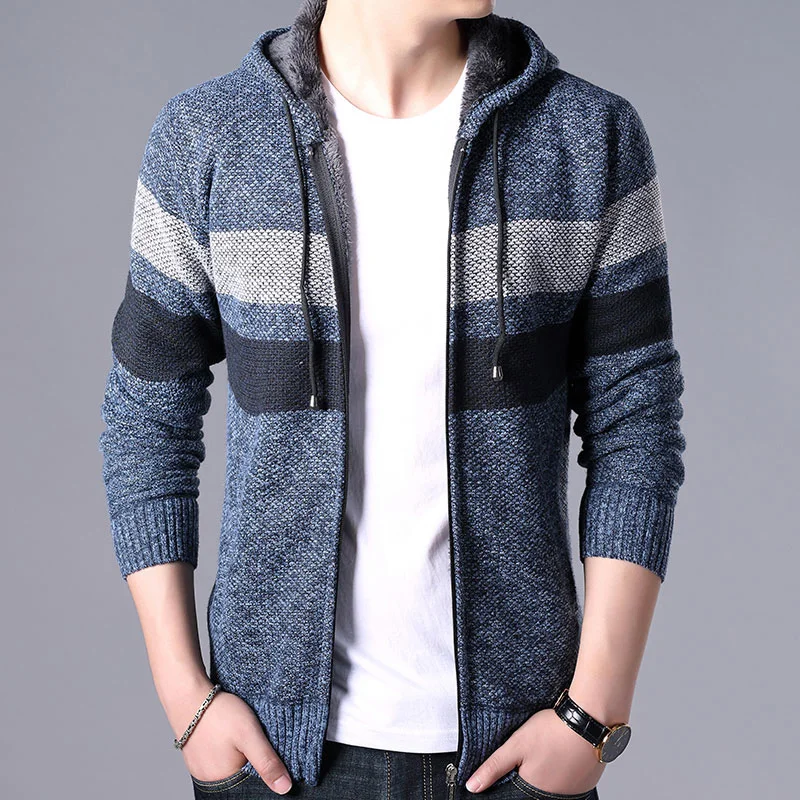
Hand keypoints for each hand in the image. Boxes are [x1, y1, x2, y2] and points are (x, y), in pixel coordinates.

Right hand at [173, 682, 292, 794]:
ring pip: (230, 767)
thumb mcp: (249, 735)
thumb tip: (284, 788)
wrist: (188, 696)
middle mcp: (210, 780)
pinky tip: (229, 737)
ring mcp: (201, 769)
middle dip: (251, 762)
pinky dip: (227, 751)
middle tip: (253, 739)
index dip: (265, 770)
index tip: (268, 752)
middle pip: (241, 777)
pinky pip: (218, 760)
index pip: (253, 784)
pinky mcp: (196, 757)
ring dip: (240, 756)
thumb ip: (267, 762)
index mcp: (225, 780)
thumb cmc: (218, 714)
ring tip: (241, 737)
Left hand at [464, 708, 605, 793]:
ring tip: (549, 749)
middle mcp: (556, 797)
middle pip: (536, 787)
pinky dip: (564, 767)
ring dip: (549, 770)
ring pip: (554, 783)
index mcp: (535, 792)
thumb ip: (493, 767)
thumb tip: (473, 786)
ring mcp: (574, 791)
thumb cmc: (553, 731)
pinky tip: (562, 751)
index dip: (516, 774)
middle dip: (532, 770)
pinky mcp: (587, 781)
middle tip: (536, 751)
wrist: (589, 720)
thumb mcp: (516, 746)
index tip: (519, 760)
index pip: (518, 791)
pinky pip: (570, 779)